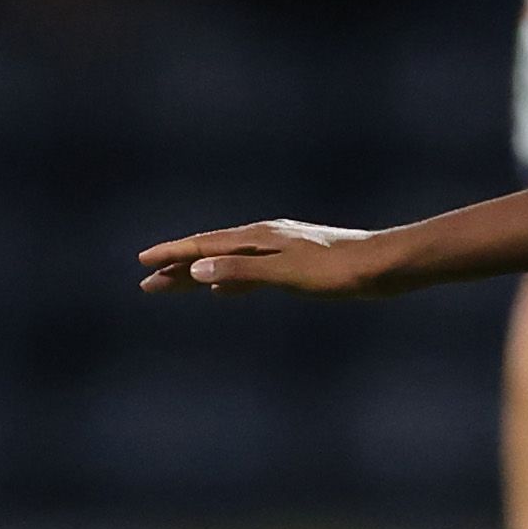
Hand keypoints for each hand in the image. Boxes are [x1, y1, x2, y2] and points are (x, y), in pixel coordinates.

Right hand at [138, 219, 399, 295]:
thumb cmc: (340, 271)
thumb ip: (244, 273)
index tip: (143, 262)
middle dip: (178, 268)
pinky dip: (228, 281)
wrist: (384, 266)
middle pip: (211, 253)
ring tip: (174, 286)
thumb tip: (199, 272)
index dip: (173, 255)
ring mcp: (279, 250)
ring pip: (228, 263)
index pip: (204, 246)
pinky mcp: (294, 264)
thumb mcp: (288, 274)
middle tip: (146, 283)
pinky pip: (248, 272)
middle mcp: (265, 238)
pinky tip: (222, 291)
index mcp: (259, 237)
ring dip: (200, 276)